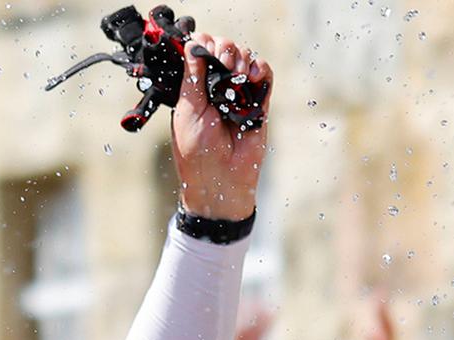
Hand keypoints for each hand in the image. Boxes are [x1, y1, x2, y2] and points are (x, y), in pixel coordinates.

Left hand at [171, 31, 269, 219]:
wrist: (221, 178)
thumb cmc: (198, 151)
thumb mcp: (189, 111)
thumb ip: (193, 79)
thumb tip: (192, 47)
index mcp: (194, 90)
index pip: (200, 54)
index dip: (204, 46)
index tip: (206, 52)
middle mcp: (216, 88)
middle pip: (225, 49)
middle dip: (225, 50)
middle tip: (223, 66)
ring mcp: (238, 94)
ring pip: (245, 58)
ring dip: (242, 59)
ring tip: (237, 76)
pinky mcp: (258, 102)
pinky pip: (264, 74)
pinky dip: (261, 69)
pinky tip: (252, 76)